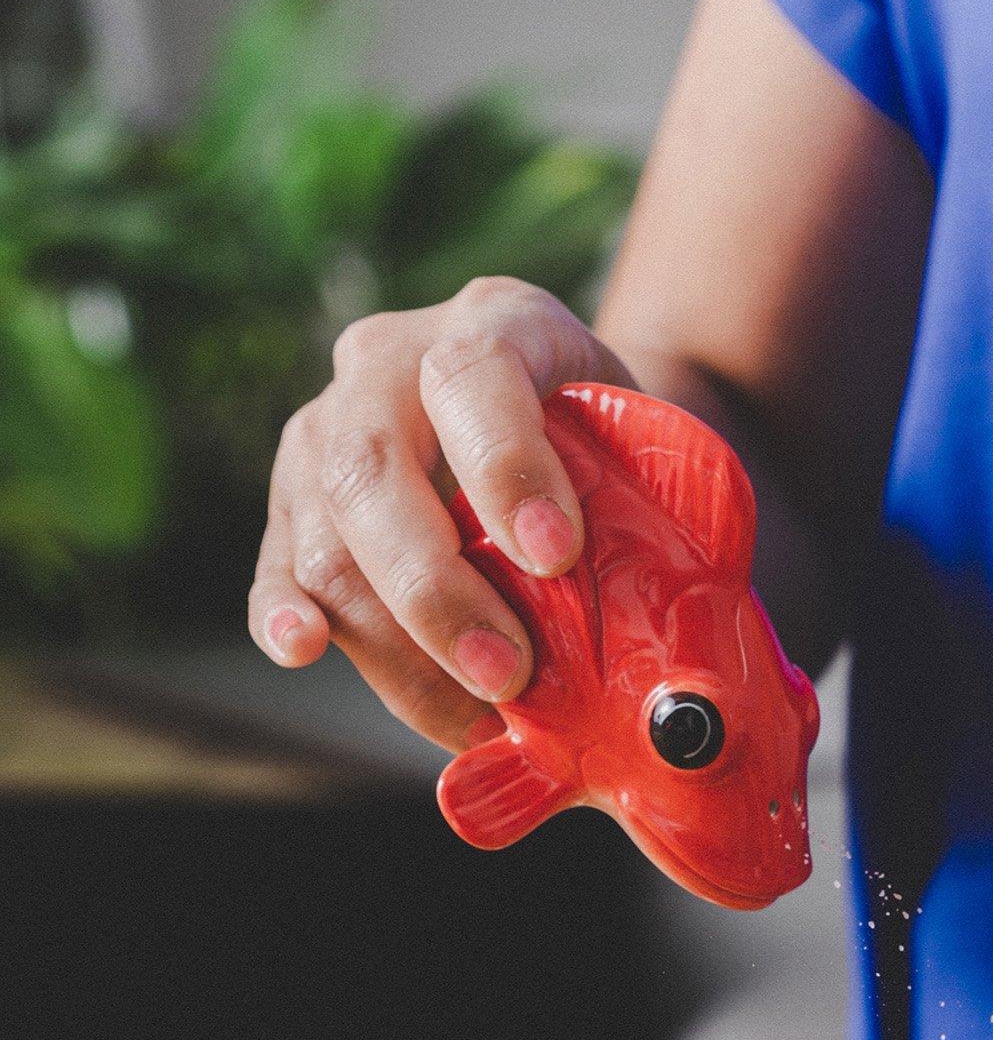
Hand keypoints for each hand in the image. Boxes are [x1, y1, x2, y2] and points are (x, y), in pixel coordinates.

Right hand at [250, 277, 632, 750]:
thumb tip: (666, 653)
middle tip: (510, 674)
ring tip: (475, 717)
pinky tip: (304, 649)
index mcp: (494, 322)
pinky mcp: (294, 501)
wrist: (560, 409)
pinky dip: (284, 614)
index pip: (474, 374)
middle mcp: (386, 362)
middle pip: (372, 471)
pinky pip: (278, 563)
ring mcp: (326, 429)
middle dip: (438, 590)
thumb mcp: (645, 438)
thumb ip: (648, 507)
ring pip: (327, 538)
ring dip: (397, 643)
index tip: (554, 556)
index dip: (505, 466)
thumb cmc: (611, 437)